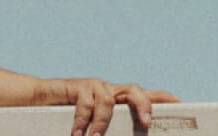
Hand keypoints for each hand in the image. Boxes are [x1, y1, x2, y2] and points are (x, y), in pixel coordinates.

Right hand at [30, 78, 176, 135]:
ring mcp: (94, 87)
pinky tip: (79, 133)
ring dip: (103, 122)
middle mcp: (109, 90)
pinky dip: (83, 120)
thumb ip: (106, 130)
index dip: (163, 98)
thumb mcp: (93, 125)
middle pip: (134, 91)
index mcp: (117, 100)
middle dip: (144, 105)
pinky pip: (85, 103)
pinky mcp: (77, 86)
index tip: (180, 104)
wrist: (37, 99)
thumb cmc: (66, 115)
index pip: (145, 95)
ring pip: (108, 99)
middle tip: (146, 123)